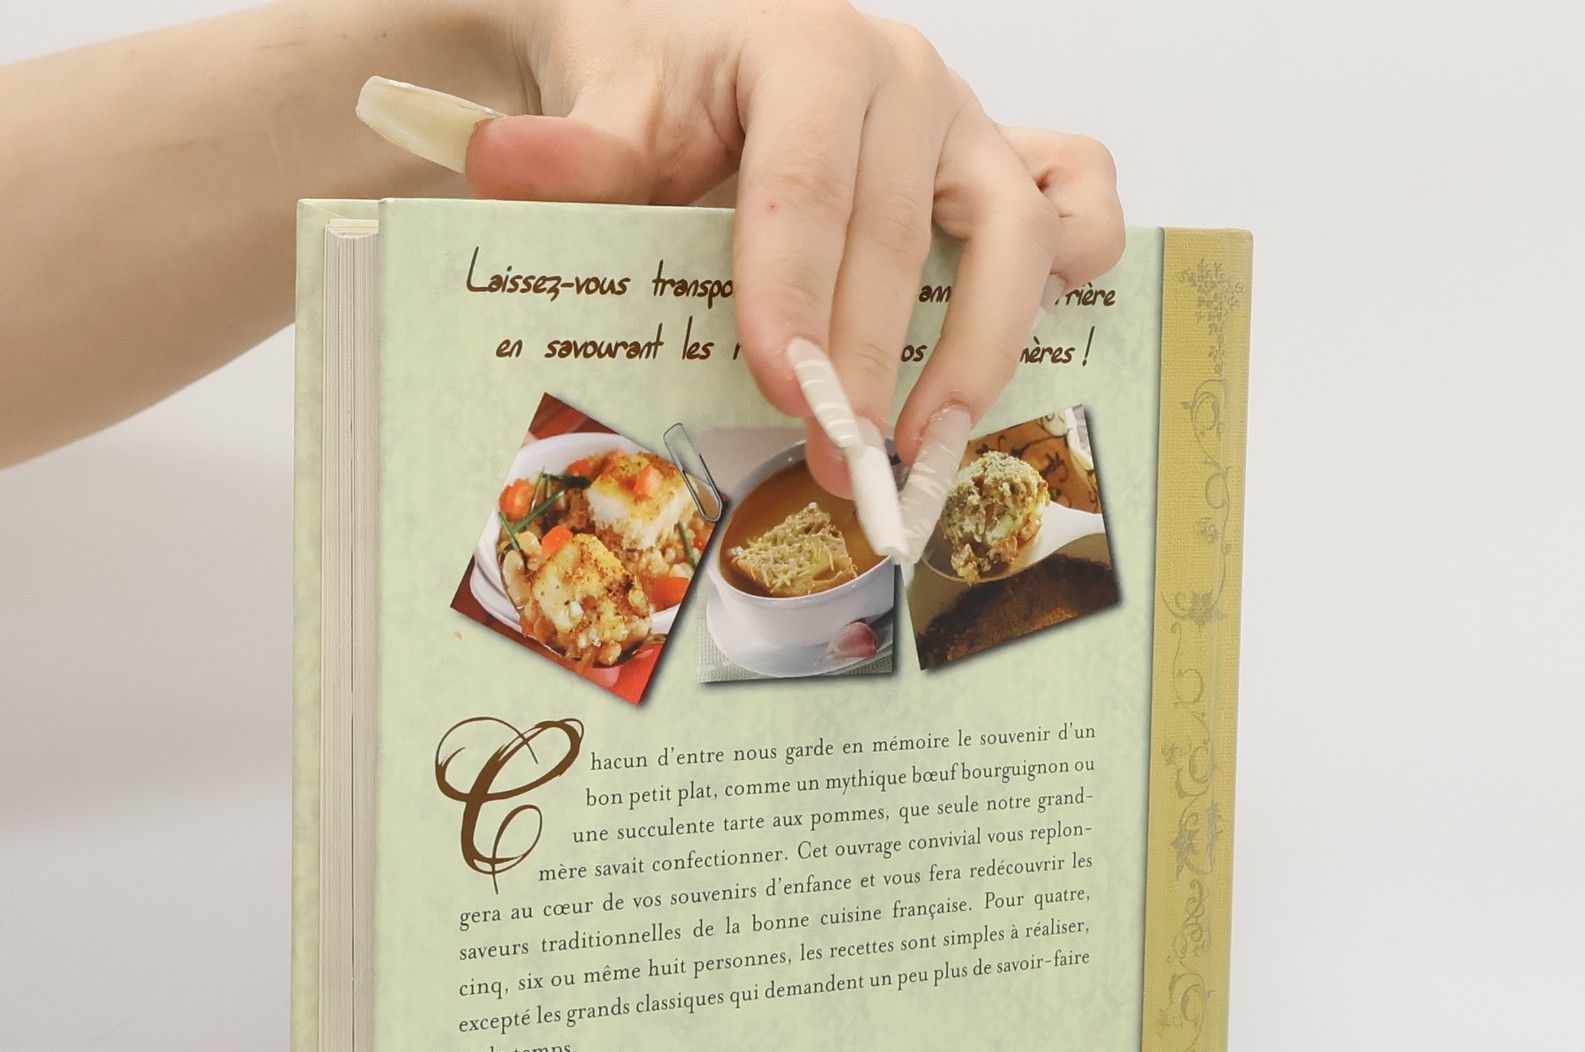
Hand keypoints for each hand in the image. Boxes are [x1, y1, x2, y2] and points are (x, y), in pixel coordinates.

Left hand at [463, 0, 1123, 493]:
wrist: (695, 49)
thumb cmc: (658, 84)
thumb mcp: (607, 106)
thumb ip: (574, 150)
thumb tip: (506, 165)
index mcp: (809, 50)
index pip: (810, 184)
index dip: (798, 293)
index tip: (782, 388)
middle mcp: (906, 79)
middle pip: (902, 236)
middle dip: (869, 366)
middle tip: (836, 469)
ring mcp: (968, 123)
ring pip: (1017, 233)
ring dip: (978, 353)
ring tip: (925, 451)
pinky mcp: (1005, 163)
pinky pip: (1079, 200)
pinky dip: (1078, 267)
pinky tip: (1021, 356)